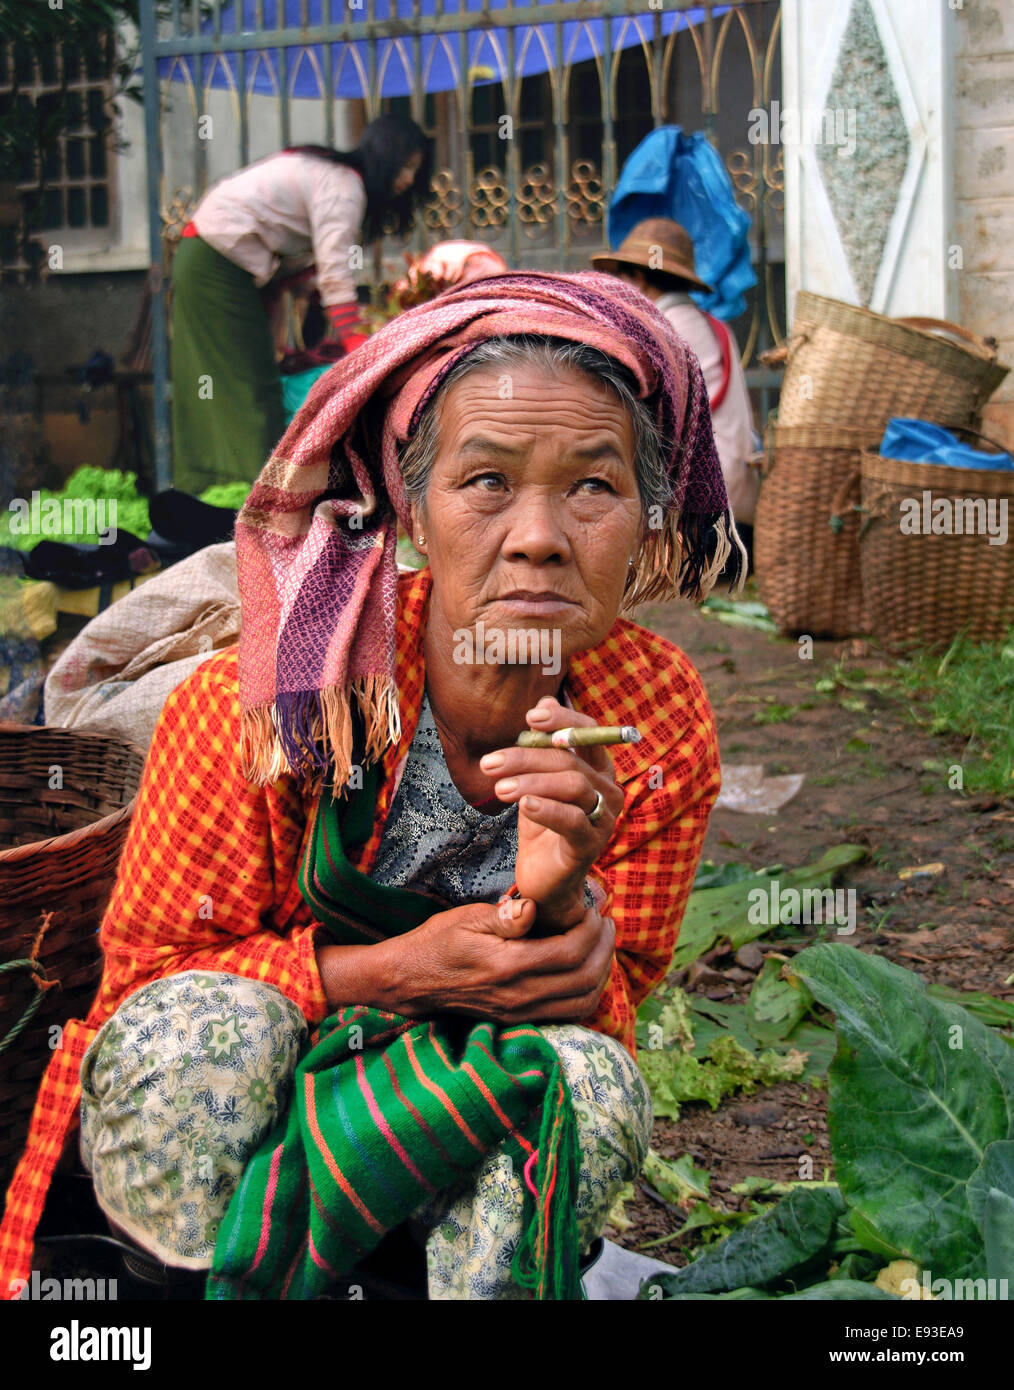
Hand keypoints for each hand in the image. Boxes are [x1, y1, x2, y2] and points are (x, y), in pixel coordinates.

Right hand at [321, 899, 614, 1024]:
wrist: (410, 981)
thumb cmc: (438, 942)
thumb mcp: (467, 918)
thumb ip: (504, 917)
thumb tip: (533, 907)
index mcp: (508, 965)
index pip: (570, 952)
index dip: (591, 930)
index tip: (593, 910)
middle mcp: (518, 995)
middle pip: (584, 980)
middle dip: (605, 950)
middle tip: (607, 925)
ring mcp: (519, 1012)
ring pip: (581, 1003)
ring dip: (601, 974)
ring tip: (601, 947)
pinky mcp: (518, 1020)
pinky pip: (566, 1015)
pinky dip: (585, 994)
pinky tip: (584, 971)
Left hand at [478, 696, 624, 929]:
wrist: (544, 879)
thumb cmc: (542, 825)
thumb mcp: (537, 781)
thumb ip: (542, 745)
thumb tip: (544, 699)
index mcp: (598, 769)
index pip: (588, 733)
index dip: (562, 720)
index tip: (530, 716)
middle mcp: (608, 790)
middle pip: (571, 759)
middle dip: (526, 757)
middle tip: (489, 763)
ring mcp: (604, 818)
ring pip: (572, 785)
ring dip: (531, 782)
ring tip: (499, 788)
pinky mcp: (591, 844)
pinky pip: (572, 820)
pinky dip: (546, 809)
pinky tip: (523, 805)